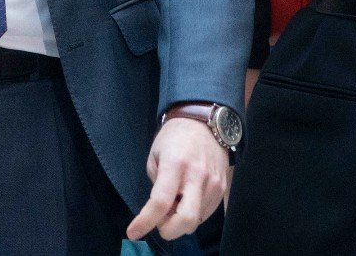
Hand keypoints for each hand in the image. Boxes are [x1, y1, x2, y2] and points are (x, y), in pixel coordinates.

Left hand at [124, 116, 227, 241]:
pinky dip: (192, 214)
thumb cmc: (173, 138)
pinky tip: (185, 199)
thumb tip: (161, 214)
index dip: (145, 221)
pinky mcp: (222, 188)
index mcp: (175, 165)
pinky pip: (205, 213)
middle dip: (169, 231)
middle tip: (159, 221)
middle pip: (186, 220)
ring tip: (173, 202)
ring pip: (196, 221)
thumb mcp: (155, 156)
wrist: (204, 123)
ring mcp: (213, 184)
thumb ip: (156, 186)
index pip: (160, 202)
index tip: (133, 232)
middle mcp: (197, 176)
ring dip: (179, 221)